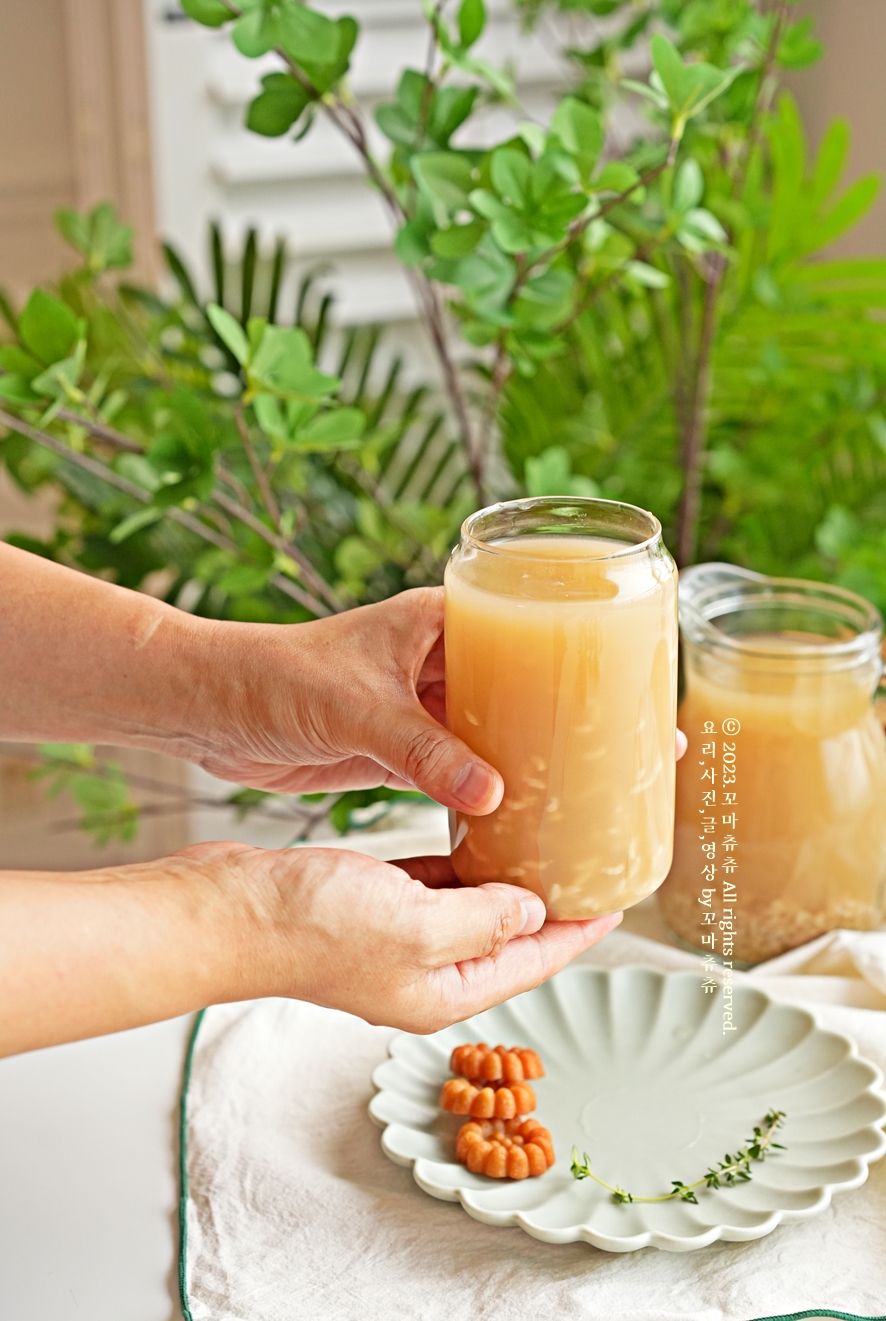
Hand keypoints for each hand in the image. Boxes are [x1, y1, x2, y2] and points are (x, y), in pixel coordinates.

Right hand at [180, 842, 621, 1032]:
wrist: (226, 912)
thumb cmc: (310, 925)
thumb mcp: (416, 923)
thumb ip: (483, 921)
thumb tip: (530, 912)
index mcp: (441, 991)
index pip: (532, 964)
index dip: (577, 933)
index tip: (614, 902)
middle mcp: (420, 974)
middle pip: (504, 940)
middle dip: (546, 906)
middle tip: (583, 863)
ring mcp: (390, 942)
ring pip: (466, 910)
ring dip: (500, 881)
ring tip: (539, 841)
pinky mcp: (364, 908)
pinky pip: (426, 888)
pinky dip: (453, 866)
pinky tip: (469, 834)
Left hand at [194, 587, 688, 811]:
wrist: (209, 710)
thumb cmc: (271, 679)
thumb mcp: (354, 710)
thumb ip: (422, 751)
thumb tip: (494, 794)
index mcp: (438, 622)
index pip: (532, 623)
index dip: (587, 650)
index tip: (641, 683)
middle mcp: (440, 659)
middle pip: (529, 681)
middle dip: (579, 709)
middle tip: (645, 741)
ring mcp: (424, 706)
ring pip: (501, 728)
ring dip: (542, 754)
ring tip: (602, 784)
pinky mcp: (404, 748)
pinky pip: (464, 767)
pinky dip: (494, 788)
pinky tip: (530, 813)